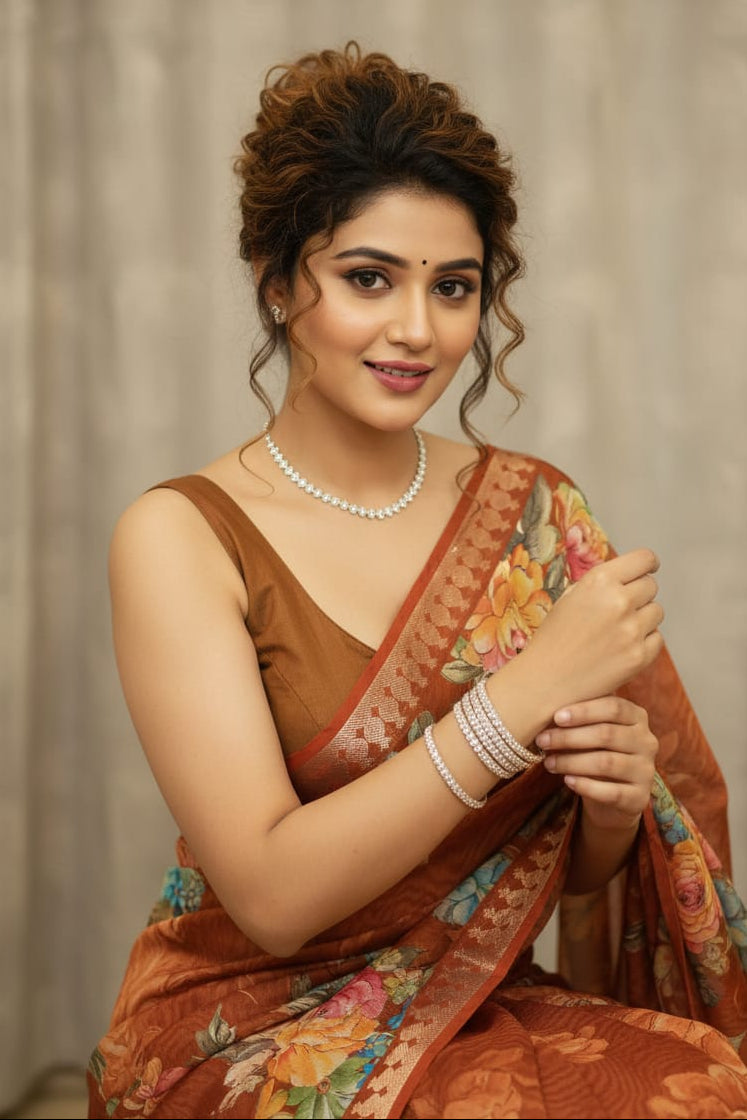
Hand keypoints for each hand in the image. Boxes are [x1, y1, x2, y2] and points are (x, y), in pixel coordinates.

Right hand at [521, 548, 663, 711]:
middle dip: (639, 594)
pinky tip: (620, 648)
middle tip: (619, 610)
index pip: (644, 559)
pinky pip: (657, 638)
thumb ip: (602, 583)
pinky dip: (644, 642)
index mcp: (599, 581)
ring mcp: (631, 630)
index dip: (648, 564)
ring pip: (657, 612)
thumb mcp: (570, 597)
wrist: (545, 681)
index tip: (647, 570)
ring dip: (643, 618)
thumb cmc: (554, 638)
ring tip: (616, 631)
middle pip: (651, 586)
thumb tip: (630, 574)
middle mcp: (618, 601)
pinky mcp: (639, 656)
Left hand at [536, 695, 657, 830]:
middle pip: (607, 734)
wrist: (614, 796)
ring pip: (606, 763)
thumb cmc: (597, 752)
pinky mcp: (639, 797)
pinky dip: (586, 786)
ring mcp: (646, 770)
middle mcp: (647, 741)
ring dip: (572, 762)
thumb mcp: (592, 730)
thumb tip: (547, 708)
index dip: (584, 711)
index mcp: (637, 717)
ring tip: (548, 762)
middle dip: (569, 737)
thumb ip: (580, 717)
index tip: (556, 717)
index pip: (614, 707)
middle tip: (542, 740)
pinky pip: (612, 792)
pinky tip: (567, 781)